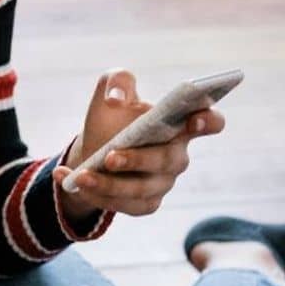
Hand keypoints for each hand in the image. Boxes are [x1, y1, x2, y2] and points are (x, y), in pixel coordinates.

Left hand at [59, 68, 224, 220]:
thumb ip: (117, 81)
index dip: (208, 121)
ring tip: (82, 176)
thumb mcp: (112, 90)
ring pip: (141, 189)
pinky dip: (97, 195)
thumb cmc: (113, 118)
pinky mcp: (145, 204)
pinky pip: (125, 205)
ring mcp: (163, 182)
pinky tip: (74, 183)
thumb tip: (116, 99)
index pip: (210, 122)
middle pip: (168, 160)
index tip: (193, 119)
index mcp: (178, 123)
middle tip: (109, 157)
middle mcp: (176, 155)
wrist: (92, 150)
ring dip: (109, 184)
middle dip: (138, 160)